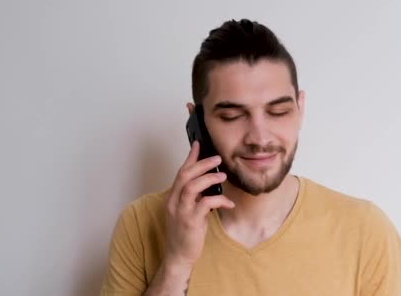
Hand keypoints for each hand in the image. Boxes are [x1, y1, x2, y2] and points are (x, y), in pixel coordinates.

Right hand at [162, 140, 234, 271]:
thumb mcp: (189, 211)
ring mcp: (181, 212)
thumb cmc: (186, 233)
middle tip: (217, 158)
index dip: (190, 157)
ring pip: (192, 187)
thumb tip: (210, 183)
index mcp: (173, 197)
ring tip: (223, 176)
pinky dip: (218, 200)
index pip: (180, 172)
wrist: (179, 256)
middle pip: (185, 175)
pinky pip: (205, 204)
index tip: (198, 144)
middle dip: (202, 163)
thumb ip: (196, 197)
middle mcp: (174, 202)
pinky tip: (228, 202)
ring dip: (209, 178)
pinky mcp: (190, 222)